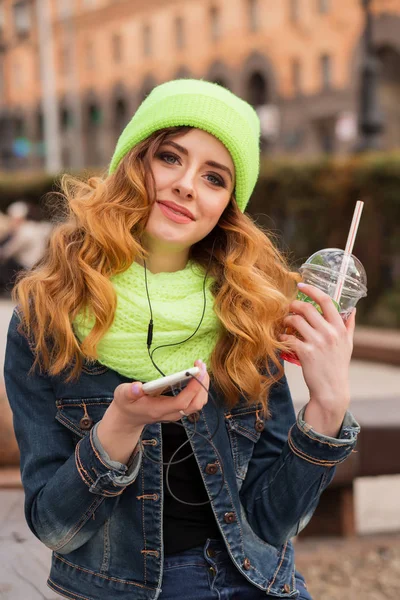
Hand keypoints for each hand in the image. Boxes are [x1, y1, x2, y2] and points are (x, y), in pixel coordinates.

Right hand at [109, 359, 208, 430]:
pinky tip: (197, 375)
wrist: (128, 418)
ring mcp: (176, 413)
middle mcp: (171, 414)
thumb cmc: (126, 404)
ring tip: (201, 368)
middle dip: (202, 384)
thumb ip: (129, 392)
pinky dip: (200, 389)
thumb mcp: (122, 395)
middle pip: (195, 404)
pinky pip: (195, 401)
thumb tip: (136, 387)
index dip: (192, 388)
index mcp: (158, 410)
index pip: (181, 402)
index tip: (197, 371)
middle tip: (201, 365)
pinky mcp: (179, 409)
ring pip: (198, 404)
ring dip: (203, 386)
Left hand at [280, 283, 355, 435]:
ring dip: (286, 320)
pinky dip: (282, 336)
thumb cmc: (338, 365)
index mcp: (340, 328)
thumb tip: (353, 309)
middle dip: (294, 306)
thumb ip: (349, 325)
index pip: (326, 301)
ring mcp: (317, 343)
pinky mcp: (306, 353)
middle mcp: (330, 333)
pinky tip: (281, 338)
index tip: (301, 285)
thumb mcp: (348, 344)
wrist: (331, 390)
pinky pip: (288, 338)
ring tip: (285, 324)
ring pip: (295, 321)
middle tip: (289, 308)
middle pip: (307, 308)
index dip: (312, 290)